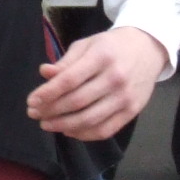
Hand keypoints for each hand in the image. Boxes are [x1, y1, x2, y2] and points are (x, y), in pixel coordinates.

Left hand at [28, 26, 167, 139]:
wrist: (148, 49)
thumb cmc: (111, 46)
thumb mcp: (87, 45)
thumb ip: (66, 61)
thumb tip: (44, 73)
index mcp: (102, 57)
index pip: (69, 80)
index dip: (47, 93)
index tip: (31, 101)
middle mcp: (115, 78)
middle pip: (76, 102)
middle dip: (51, 111)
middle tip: (34, 114)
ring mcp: (125, 97)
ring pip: (89, 119)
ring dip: (63, 126)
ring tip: (47, 124)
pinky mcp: (132, 111)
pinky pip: (105, 130)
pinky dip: (83, 134)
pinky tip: (68, 131)